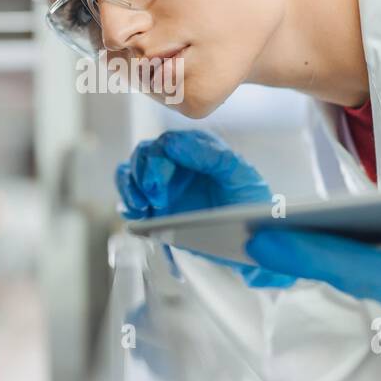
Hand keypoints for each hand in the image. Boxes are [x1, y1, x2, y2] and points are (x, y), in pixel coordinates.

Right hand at [116, 130, 271, 218]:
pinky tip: (139, 215)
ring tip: (142, 207)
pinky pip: (130, 199)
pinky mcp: (154, 206)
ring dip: (130, 187)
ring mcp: (163, 184)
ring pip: (130, 173)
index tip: (160, 180)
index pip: (167, 143)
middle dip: (144, 175)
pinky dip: (128, 204)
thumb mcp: (240, 174)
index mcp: (197, 148)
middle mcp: (176, 162)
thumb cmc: (248, 201)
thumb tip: (174, 143)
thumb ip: (212, 155)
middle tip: (155, 196)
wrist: (252, 237)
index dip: (158, 159)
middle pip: (144, 155)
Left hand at [244, 217, 380, 360]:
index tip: (262, 235)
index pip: (349, 265)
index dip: (303, 250)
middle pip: (336, 269)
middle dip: (290, 252)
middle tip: (243, 234)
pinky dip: (328, 257)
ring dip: (304, 255)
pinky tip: (308, 241)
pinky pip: (358, 270)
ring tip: (264, 234)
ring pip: (343, 271)